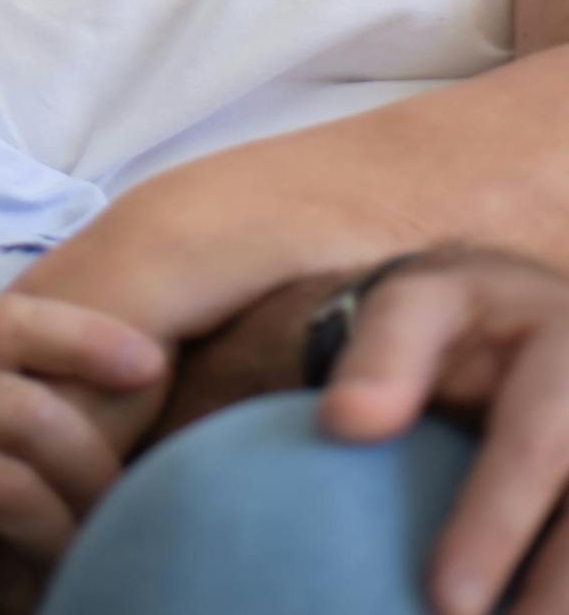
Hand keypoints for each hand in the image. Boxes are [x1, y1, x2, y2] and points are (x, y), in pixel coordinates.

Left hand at [319, 246, 568, 614]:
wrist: (528, 321)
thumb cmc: (462, 325)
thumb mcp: (419, 306)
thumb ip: (383, 353)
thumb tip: (343, 421)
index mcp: (567, 346)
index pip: (536, 447)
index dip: (493, 527)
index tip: (445, 599)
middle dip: (551, 595)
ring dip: (562, 597)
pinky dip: (564, 589)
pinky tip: (536, 609)